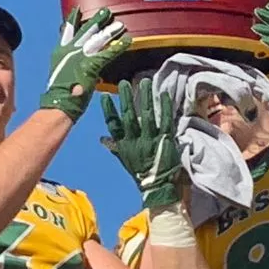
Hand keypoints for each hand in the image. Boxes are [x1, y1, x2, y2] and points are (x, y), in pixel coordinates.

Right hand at [40, 7, 130, 121]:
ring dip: (111, 31)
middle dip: (97, 20)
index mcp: (60, 53)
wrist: (57, 103)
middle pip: (86, 31)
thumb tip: (79, 70)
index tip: (77, 10)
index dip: (72, 20)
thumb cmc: (59, 95)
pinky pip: (109, 53)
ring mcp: (80, 57)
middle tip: (106, 11)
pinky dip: (119, 46)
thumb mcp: (61, 75)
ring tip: (121, 25)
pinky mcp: (91, 65)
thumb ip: (71, 68)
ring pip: (98, 39)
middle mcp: (69, 51)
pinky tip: (128, 41)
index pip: (67, 32)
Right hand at [101, 78, 181, 208]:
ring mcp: (152, 139)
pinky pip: (166, 120)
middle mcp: (137, 140)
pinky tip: (164, 95)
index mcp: (125, 145)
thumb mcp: (125, 160)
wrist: (158, 186)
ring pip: (148, 115)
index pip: (114, 125)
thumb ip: (115, 147)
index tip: (105, 97)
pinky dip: (165, 107)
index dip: (109, 111)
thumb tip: (102, 139)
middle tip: (124, 83)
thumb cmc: (141, 172)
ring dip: (146, 98)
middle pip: (130, 116)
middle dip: (127, 99)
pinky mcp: (166, 139)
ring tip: (145, 82)